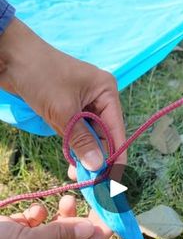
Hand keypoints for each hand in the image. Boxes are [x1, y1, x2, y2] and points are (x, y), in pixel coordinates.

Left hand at [0, 18, 125, 175]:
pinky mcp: (68, 109)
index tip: (113, 179)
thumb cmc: (39, 75)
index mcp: (106, 91)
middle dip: (98, 158)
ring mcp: (83, 104)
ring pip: (90, 136)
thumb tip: (97, 167)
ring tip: (79, 176)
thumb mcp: (63, 111)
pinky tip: (72, 163)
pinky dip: (74, 147)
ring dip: (85, 155)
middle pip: (105, 135)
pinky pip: (76, 133)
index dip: (116, 156)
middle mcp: (99, 98)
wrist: (9, 56)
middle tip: (93, 182)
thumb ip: (81, 140)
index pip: (116, 130)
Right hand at [0, 195, 110, 238]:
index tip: (113, 219)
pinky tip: (34, 211)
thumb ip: (57, 237)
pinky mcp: (13, 232)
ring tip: (68, 199)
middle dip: (79, 221)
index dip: (97, 237)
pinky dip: (37, 213)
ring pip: (52, 229)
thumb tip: (89, 229)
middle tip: (95, 202)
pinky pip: (34, 221)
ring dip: (61, 214)